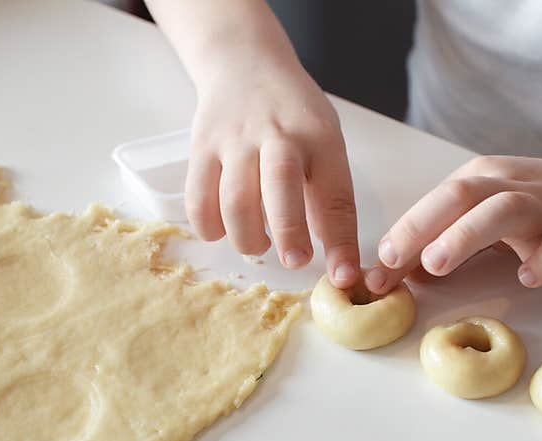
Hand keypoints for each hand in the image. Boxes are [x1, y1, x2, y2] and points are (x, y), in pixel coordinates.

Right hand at [186, 62, 359, 287]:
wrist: (244, 62)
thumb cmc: (293, 113)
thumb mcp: (325, 142)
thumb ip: (327, 194)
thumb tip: (334, 256)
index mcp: (319, 138)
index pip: (336, 195)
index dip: (341, 241)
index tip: (343, 276)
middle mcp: (277, 136)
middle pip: (280, 187)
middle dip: (289, 233)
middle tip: (295, 261)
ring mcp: (234, 141)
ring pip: (234, 200)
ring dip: (248, 238)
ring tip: (260, 245)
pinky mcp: (201, 149)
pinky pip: (198, 200)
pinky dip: (210, 228)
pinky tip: (224, 230)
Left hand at [364, 155, 541, 293]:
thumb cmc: (540, 216)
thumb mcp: (485, 221)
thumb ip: (442, 242)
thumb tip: (392, 271)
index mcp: (483, 180)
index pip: (433, 202)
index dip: (401, 235)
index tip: (374, 272)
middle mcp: (511, 186)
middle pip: (460, 194)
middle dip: (420, 226)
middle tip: (392, 261)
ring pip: (505, 209)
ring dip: (466, 235)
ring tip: (436, 264)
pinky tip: (529, 276)